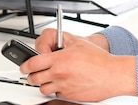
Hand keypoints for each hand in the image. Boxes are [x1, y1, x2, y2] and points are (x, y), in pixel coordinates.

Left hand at [21, 30, 136, 101]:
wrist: (112, 75)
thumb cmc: (99, 60)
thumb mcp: (78, 42)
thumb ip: (61, 40)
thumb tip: (49, 42)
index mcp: (59, 59)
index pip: (32, 63)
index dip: (25, 65)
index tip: (25, 65)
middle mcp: (59, 74)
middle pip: (34, 78)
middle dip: (32, 75)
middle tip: (35, 71)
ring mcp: (63, 86)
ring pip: (43, 89)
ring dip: (43, 83)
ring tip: (50, 77)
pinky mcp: (69, 96)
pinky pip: (55, 94)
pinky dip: (56, 89)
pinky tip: (63, 82)